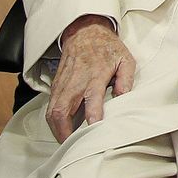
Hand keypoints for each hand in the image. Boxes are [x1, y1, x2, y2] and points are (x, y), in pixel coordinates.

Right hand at [47, 15, 135, 141]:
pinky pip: (51, 106)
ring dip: (56, 129)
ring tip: (66, 142)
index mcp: (95, 75)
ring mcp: (62, 84)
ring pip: (52, 111)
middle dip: (64, 131)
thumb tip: (124, 97)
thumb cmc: (107, 48)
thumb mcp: (125, 59)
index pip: (91, 99)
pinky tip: (62, 129)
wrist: (85, 32)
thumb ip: (126, 79)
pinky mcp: (56, 86)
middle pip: (62, 110)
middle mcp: (75, 82)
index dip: (92, 115)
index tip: (94, 129)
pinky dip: (54, 120)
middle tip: (72, 146)